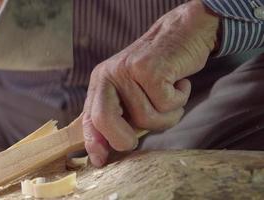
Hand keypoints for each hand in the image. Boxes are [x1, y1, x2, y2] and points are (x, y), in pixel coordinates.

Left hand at [83, 0, 219, 166]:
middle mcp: (109, 75)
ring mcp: (128, 71)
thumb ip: (122, 114)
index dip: (93, 142)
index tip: (100, 160)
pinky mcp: (150, 69)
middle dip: (126, 138)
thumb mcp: (133, 91)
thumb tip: (112, 147)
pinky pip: (167, 105)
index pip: (89, 118)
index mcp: (101, 82)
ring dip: (167, 114)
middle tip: (144, 128)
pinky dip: (180, 99)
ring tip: (169, 93)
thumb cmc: (159, 70)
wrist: (182, 33)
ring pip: (146, 119)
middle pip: (105, 122)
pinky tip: (178, 81)